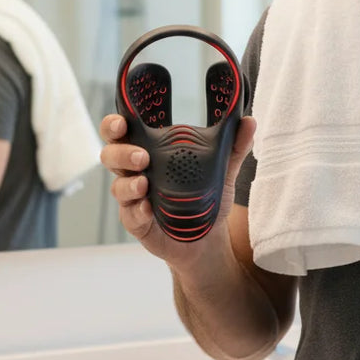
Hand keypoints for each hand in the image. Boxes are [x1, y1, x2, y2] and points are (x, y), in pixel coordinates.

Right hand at [98, 112, 256, 264]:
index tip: (122, 121)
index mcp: (151, 151)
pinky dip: (137, 210)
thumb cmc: (207, 196)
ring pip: (117, 185)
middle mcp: (137, 171)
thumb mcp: (223, 169)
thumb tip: (249, 121)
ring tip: (144, 183)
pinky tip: (148, 209)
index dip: (114, 124)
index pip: (122, 132)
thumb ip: (234, 145)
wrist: (209, 238)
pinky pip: (129, 215)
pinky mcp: (137, 222)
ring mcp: (134, 198)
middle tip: (142, 156)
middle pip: (110, 155)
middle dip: (120, 152)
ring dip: (128, 183)